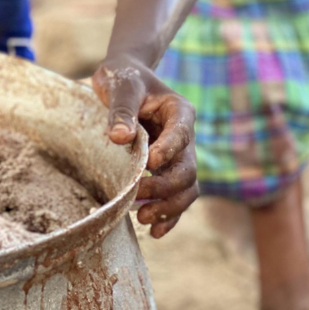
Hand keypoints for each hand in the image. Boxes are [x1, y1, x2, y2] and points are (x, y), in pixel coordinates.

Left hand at [91, 55, 198, 238]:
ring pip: (186, 188)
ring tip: (143, 218)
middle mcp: (183, 136)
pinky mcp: (165, 170)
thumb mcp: (121, 86)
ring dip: (168, 206)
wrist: (124, 79)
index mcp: (179, 111)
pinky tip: (154, 231)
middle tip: (138, 194)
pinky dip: (168, 216)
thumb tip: (120, 137)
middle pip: (187, 169)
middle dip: (165, 187)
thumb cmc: (123, 78)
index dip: (169, 150)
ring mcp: (176, 155)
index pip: (182, 134)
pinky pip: (175, 197)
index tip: (149, 162)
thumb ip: (121, 109)